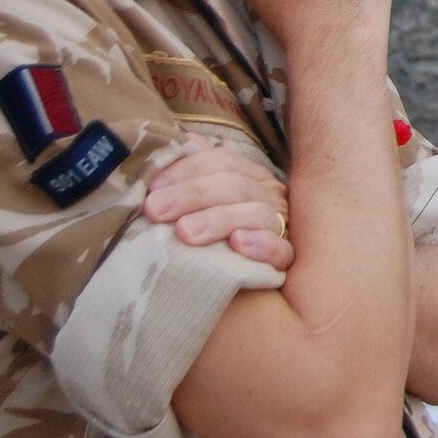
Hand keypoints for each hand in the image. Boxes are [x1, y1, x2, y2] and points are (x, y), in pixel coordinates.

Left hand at [143, 144, 293, 271]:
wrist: (233, 293)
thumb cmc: (207, 240)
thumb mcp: (194, 204)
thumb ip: (186, 175)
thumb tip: (168, 143)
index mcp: (248, 177)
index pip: (222, 161)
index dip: (187, 170)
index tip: (152, 187)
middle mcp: (268, 196)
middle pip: (235, 185)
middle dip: (192, 194)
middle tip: (154, 210)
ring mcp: (280, 226)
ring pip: (257, 214)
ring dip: (219, 219)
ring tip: (184, 232)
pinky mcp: (285, 259)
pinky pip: (281, 250)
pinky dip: (261, 244)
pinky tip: (238, 244)